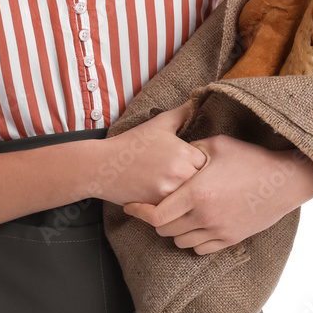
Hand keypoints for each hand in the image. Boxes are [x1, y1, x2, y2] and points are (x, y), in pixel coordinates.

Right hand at [92, 102, 207, 206]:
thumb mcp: (159, 123)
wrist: (103, 165)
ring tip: (180, 189)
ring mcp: (170, 193)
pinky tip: (170, 200)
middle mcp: (181, 174)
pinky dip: (176, 207)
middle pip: (204, 183)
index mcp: (185, 153)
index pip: (210, 163)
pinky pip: (177, 211)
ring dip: (189, 196)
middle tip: (188, 178)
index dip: (202, 163)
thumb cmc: (132, 143)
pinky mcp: (159, 208)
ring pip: (192, 199)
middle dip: (199, 181)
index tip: (193, 162)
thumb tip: (197, 101)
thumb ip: (182, 113)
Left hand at [122, 134, 312, 254]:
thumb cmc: (251, 158)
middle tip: (153, 207)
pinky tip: (194, 225)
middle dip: (154, 220)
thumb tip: (174, 149)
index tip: (130, 206)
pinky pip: (200, 249)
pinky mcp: (231, 239)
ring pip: (181, 242)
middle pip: (165, 231)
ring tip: (174, 215)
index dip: (139, 212)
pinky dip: (191, 240)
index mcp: (197, 193)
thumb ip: (191, 149)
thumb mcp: (217, 144)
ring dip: (172, 231)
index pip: (156, 215)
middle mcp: (205, 217)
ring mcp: (218, 231)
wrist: (284, 181)